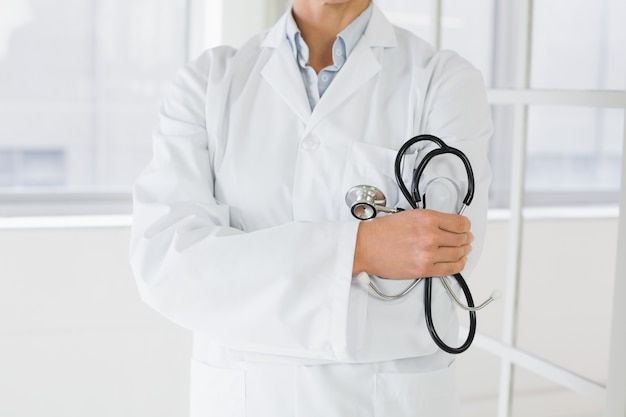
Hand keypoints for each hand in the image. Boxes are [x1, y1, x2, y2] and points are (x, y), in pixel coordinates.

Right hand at [352, 209, 472, 278]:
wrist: (366, 247)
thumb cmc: (381, 232)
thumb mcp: (409, 215)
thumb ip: (430, 220)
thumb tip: (447, 225)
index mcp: (427, 218)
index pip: (460, 223)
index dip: (466, 226)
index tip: (466, 227)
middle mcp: (430, 235)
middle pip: (461, 238)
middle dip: (466, 239)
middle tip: (466, 239)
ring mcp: (428, 254)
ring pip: (458, 253)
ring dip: (463, 252)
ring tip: (463, 250)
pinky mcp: (424, 269)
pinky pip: (450, 269)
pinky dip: (458, 265)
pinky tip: (459, 262)